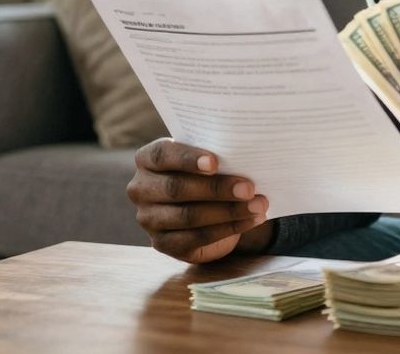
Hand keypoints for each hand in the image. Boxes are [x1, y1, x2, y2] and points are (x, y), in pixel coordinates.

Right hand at [128, 138, 273, 263]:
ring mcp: (149, 219)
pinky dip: (228, 229)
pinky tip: (250, 221)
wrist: (203, 206)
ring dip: (228, 212)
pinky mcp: (163, 243)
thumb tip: (246, 157)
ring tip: (258, 205)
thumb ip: (215, 156)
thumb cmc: (204, 172)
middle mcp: (141, 189)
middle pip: (176, 188)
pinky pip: (197, 238)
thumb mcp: (205, 160)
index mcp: (146, 159)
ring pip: (188, 216)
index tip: (215, 163)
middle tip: (248, 188)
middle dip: (216, 189)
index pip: (162, 155)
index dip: (188, 159)